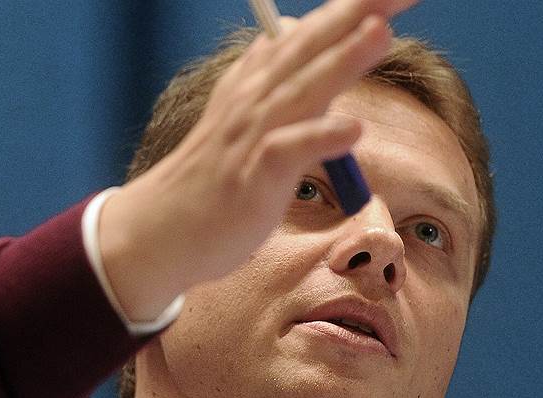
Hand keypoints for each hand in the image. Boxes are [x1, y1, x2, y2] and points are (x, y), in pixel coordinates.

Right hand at [99, 0, 416, 321]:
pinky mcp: (250, 178)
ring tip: (382, 34)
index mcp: (253, 86)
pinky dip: (318, 138)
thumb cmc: (209, 181)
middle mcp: (252, 102)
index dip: (350, 10)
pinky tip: (352, 130)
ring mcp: (249, 137)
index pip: (307, 35)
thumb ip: (268, 79)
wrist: (161, 230)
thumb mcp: (238, 120)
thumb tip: (285, 36)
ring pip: (301, 91)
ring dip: (341, 62)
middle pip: (308, 49)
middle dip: (354, 16)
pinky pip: (286, 153)